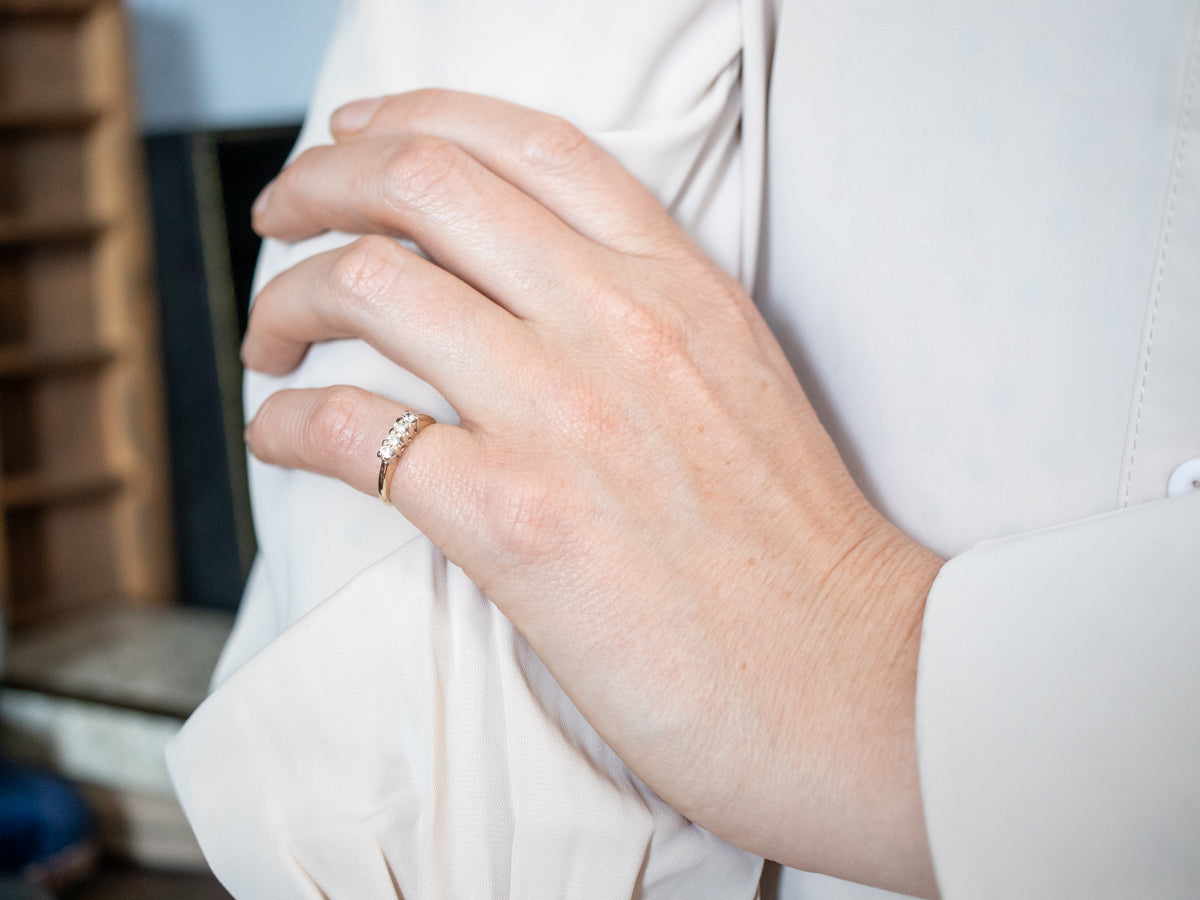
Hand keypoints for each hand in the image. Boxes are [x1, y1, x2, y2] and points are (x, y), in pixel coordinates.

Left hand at [242, 90, 943, 896]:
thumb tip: (525, 298)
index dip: (418, 118)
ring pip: (369, 285)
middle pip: (425, 183)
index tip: (357, 136)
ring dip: (287, 298)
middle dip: (322, 181)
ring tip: (270, 335)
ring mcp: (563, 414)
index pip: (528, 144)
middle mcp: (618, 322)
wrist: (848, 678)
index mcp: (681, 284)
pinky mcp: (515, 520)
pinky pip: (352, 433)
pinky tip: (279, 439)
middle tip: (281, 213)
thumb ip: (647, 318)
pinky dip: (287, 425)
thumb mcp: (739, 382)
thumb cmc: (796, 549)